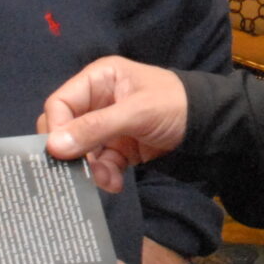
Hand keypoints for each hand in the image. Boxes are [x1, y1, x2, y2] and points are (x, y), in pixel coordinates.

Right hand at [40, 57, 187, 193]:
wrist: (210, 124)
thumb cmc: (174, 105)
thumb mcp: (136, 113)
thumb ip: (96, 128)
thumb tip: (53, 146)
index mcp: (98, 80)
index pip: (60, 103)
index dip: (55, 128)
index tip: (58, 153)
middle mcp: (97, 100)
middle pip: (66, 128)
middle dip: (73, 152)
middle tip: (78, 172)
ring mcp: (107, 126)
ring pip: (81, 151)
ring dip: (91, 169)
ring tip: (107, 180)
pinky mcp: (118, 147)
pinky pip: (100, 163)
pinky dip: (105, 175)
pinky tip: (116, 183)